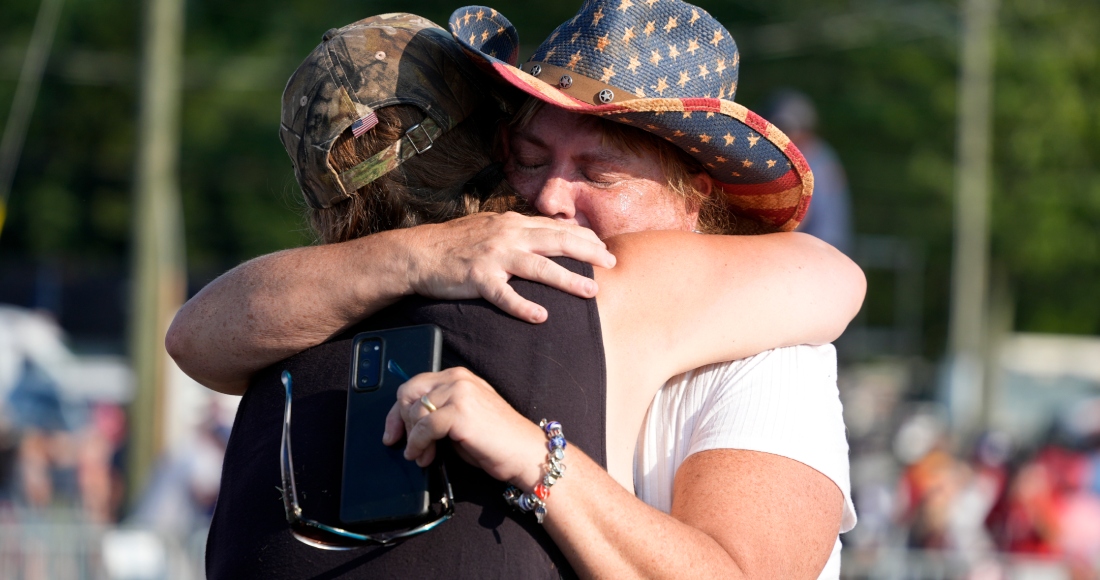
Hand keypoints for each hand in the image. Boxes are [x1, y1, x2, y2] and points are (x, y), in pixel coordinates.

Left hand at [382, 367, 545, 488]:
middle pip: (408, 393)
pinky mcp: (460, 411)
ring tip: (422, 455)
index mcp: (458, 377)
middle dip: (401, 421)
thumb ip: (438, 412)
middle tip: (407, 444)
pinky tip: (422, 455)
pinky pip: (423, 427)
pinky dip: (417, 444)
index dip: (397, 411)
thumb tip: (405, 424)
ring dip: (412, 438)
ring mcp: (459, 392)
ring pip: (414, 411)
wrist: (524, 453)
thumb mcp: (461, 418)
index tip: (392, 432)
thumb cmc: (496, 440)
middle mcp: (457, 379)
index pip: (414, 385)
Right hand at [397, 212, 615, 322]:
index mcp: (512, 223)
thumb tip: (551, 232)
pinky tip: (540, 317)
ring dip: (567, 279)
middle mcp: (507, 236)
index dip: (584, 238)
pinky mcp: (477, 278)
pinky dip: (522, 306)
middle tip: (611, 263)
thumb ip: (520, 230)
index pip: (556, 228)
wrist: (419, 253)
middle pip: (556, 241)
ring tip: (591, 291)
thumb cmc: (456, 243)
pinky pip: (504, 294)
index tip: (604, 248)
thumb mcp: (491, 227)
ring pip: (538, 267)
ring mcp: (493, 257)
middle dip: (588, 252)